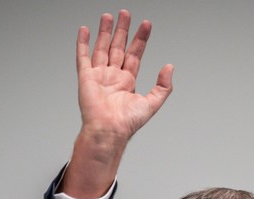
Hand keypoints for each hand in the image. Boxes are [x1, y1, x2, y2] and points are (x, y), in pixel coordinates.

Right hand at [77, 10, 172, 142]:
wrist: (109, 130)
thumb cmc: (127, 122)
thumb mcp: (152, 103)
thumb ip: (163, 86)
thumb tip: (170, 67)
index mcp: (127, 81)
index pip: (135, 54)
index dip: (140, 39)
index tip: (146, 25)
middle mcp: (113, 76)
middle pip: (118, 47)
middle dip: (123, 30)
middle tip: (126, 14)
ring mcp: (99, 75)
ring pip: (102, 47)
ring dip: (105, 31)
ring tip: (108, 16)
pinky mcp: (86, 77)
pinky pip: (83, 56)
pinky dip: (83, 43)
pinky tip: (85, 30)